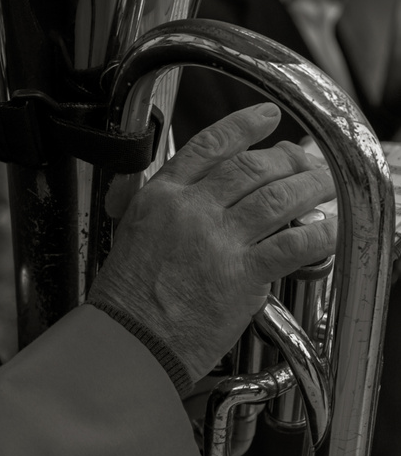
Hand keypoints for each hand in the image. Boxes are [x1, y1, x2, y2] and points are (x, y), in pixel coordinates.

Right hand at [89, 102, 337, 380]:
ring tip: (325, 183)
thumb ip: (161, 203)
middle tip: (305, 159)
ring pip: (277, 198)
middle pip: (251, 168)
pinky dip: (317, 234)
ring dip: (309, 187)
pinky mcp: (242, 274)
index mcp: (162, 194)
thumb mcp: (131, 229)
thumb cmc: (128, 296)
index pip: (210, 145)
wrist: (131, 339)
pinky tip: (328, 227)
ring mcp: (218, 239)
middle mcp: (191, 209)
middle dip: (287, 159)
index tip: (267, 117)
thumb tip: (187, 189)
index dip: (244, 125)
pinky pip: (291, 244)